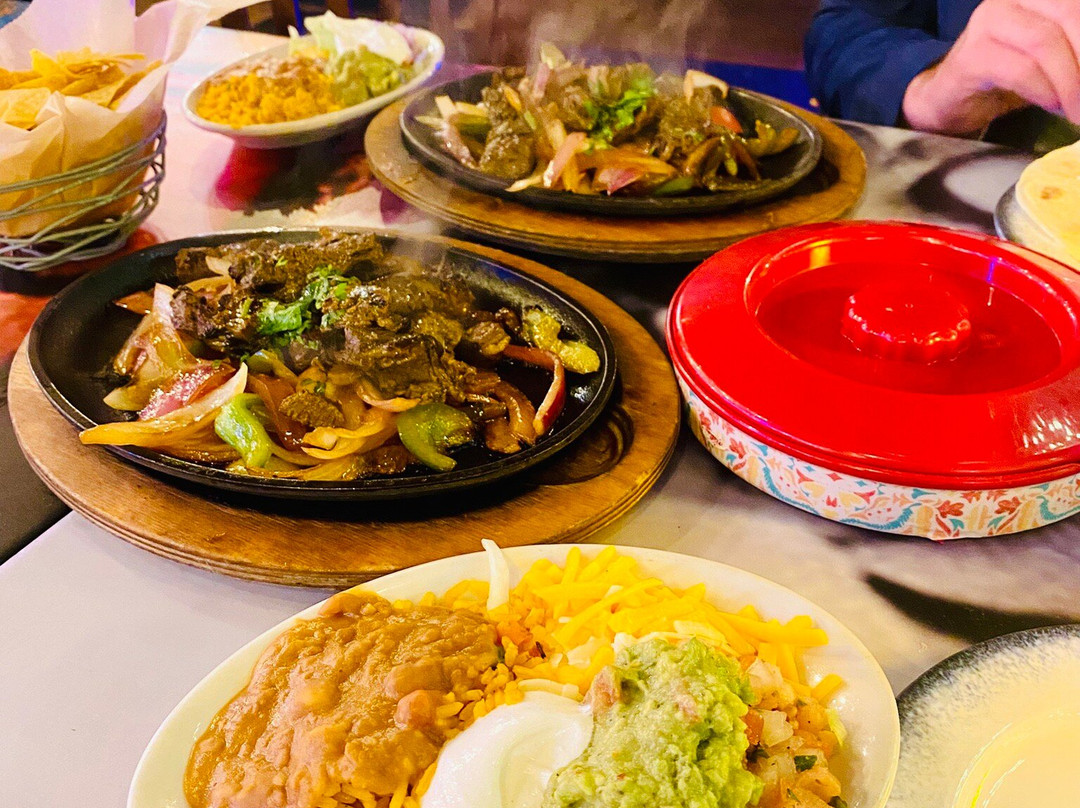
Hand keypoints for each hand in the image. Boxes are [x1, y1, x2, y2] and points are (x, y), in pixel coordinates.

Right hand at [902, 0, 1079, 134]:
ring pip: (1045, 41)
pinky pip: (1020, 70)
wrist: (950, 98)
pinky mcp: (972, 55)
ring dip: (1071, 82)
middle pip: (1069, 13)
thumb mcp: (1056, 53)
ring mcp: (988, 22)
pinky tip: (1053, 106)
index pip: (1077, 4)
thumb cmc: (1008, 74)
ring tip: (1078, 110)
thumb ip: (1077, 49)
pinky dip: (1044, 91)